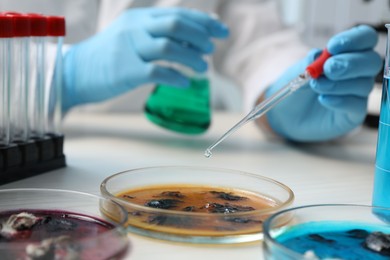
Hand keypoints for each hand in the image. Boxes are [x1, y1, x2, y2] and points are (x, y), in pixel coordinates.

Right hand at [62, 7, 228, 110]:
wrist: (76, 72)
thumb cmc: (109, 57)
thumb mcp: (131, 36)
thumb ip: (157, 35)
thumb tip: (192, 41)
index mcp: (140, 18)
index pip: (178, 13)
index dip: (204, 22)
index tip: (221, 31)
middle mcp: (135, 28)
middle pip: (176, 25)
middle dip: (200, 36)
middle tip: (212, 49)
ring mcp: (129, 48)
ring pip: (169, 47)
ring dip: (192, 57)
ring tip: (203, 67)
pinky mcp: (125, 70)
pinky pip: (157, 71)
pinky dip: (176, 77)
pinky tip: (186, 82)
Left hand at [263, 25, 381, 141]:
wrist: (285, 114)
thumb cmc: (296, 88)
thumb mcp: (297, 72)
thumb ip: (311, 62)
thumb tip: (321, 54)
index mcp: (346, 53)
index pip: (365, 38)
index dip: (354, 39)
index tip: (332, 46)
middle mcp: (357, 72)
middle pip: (372, 61)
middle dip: (350, 63)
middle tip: (329, 69)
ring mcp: (357, 93)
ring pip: (363, 84)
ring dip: (338, 84)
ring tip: (316, 86)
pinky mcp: (353, 113)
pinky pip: (357, 105)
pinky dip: (340, 101)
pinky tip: (323, 99)